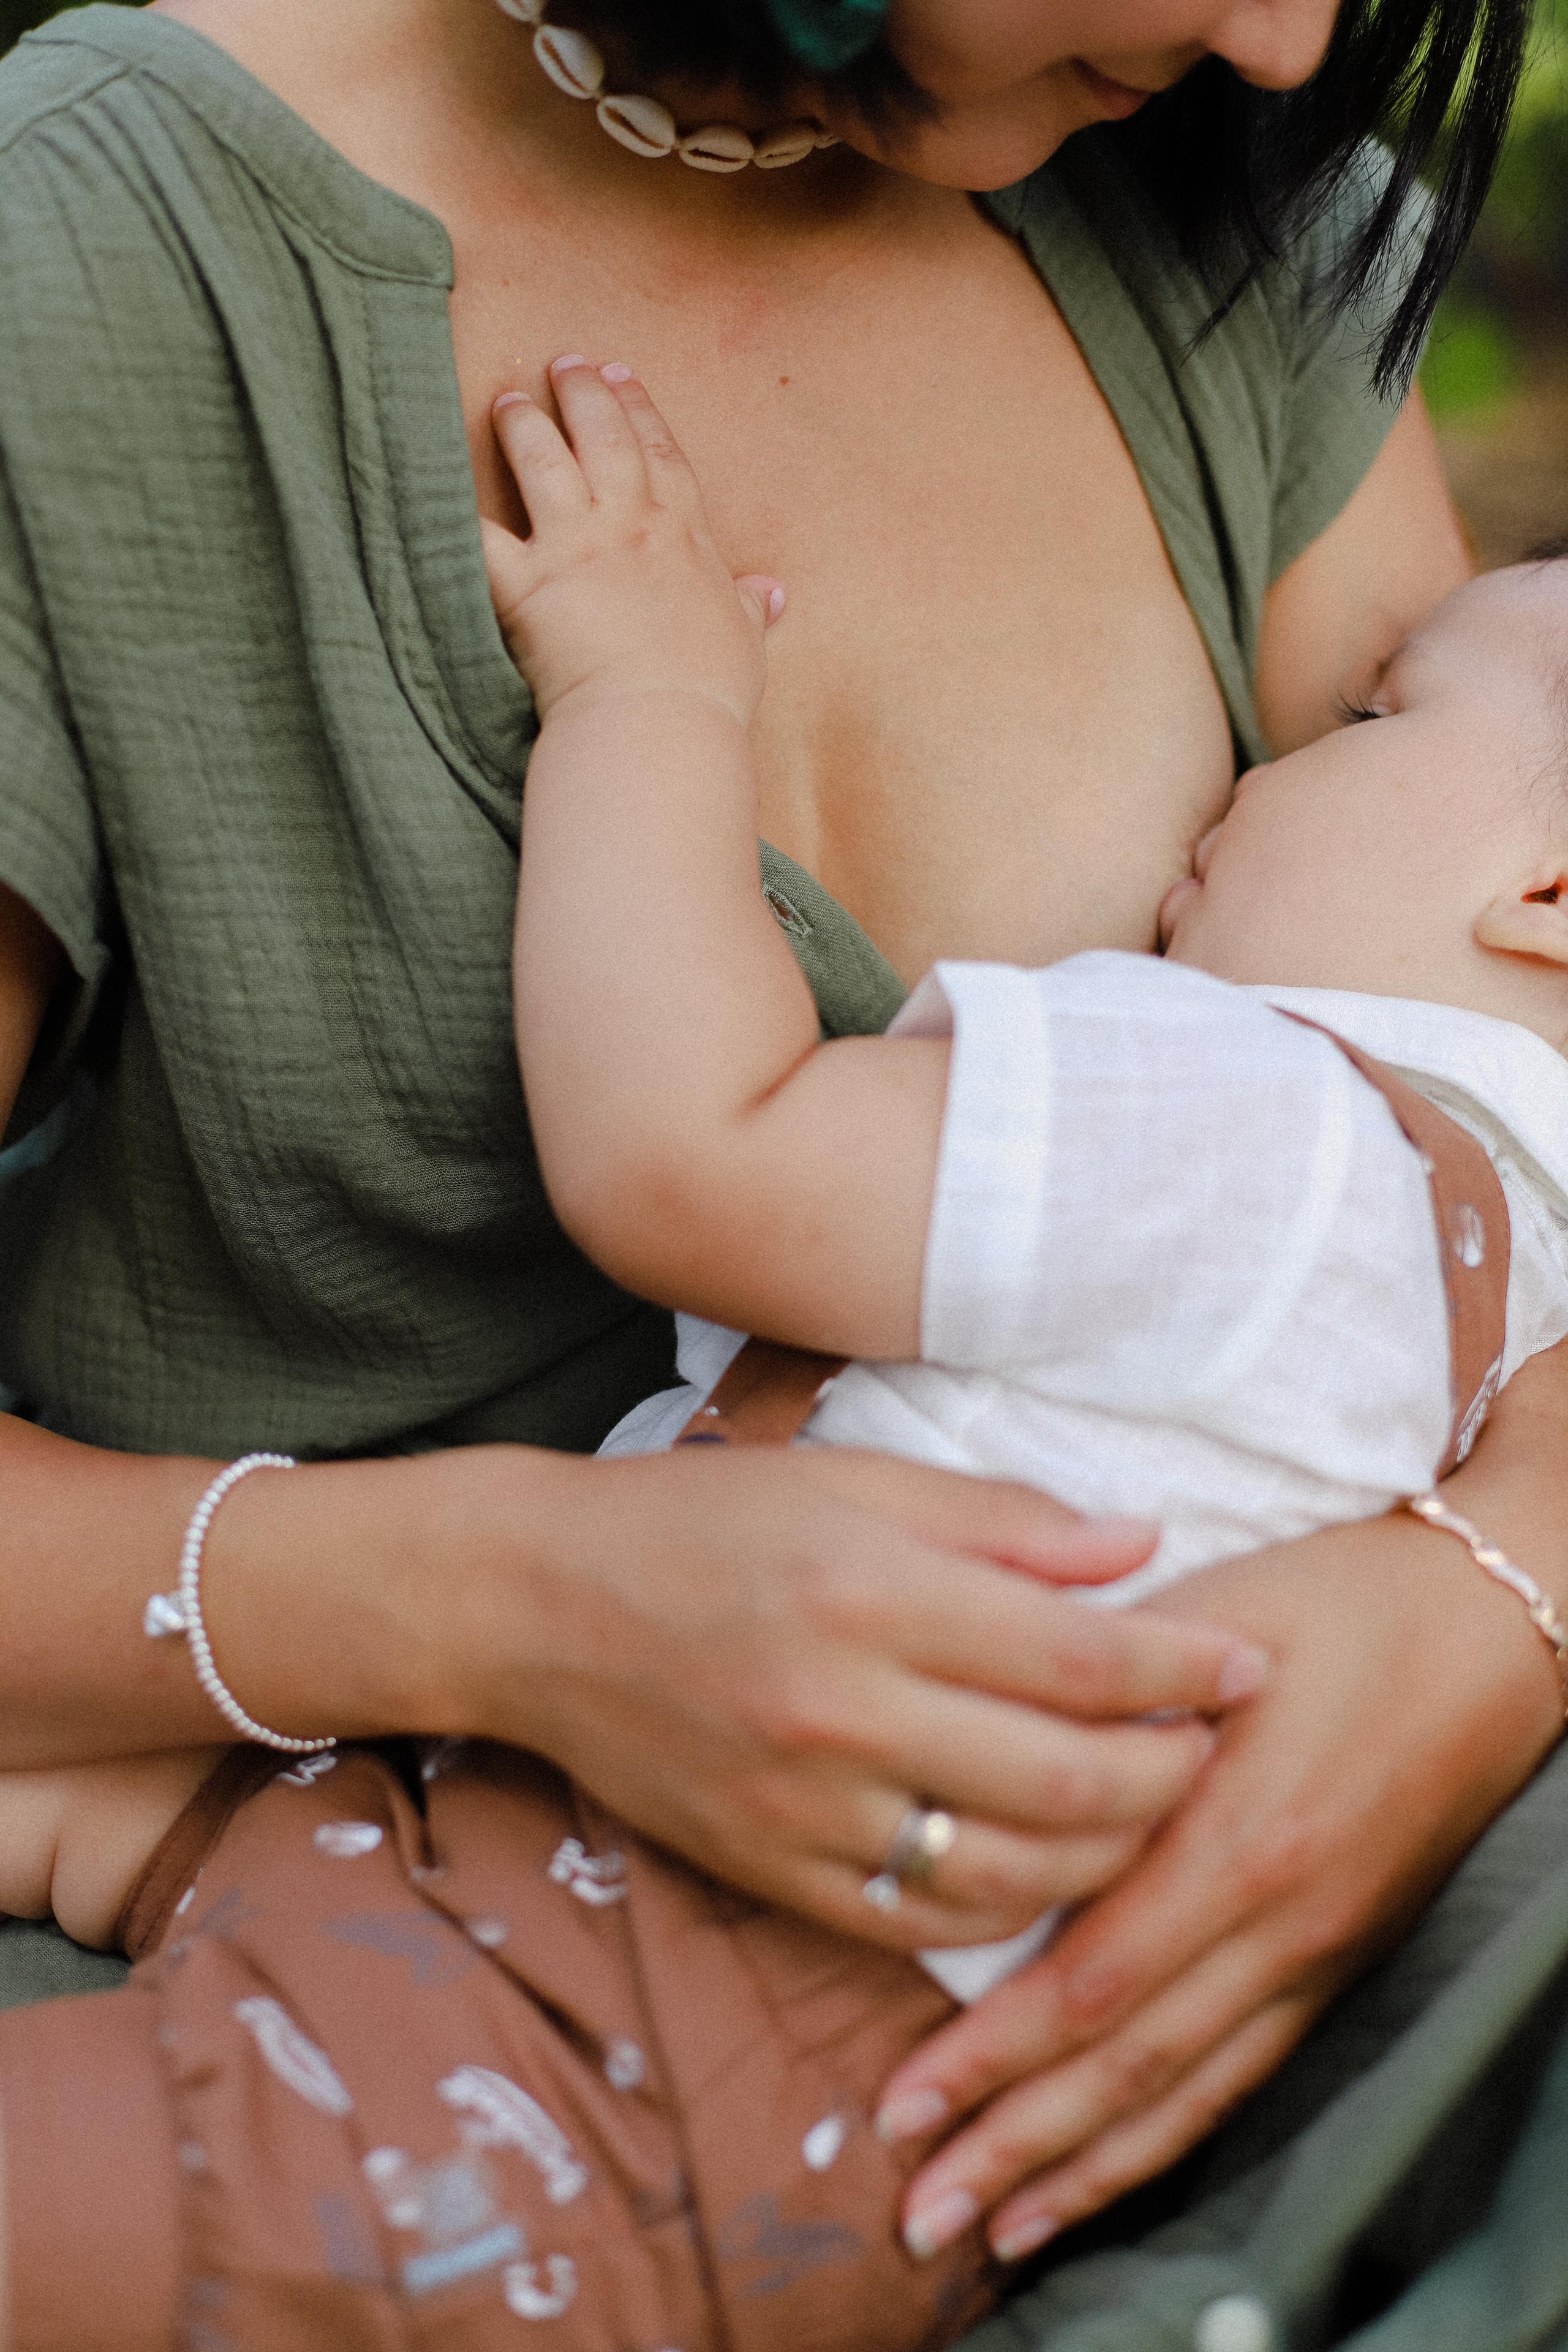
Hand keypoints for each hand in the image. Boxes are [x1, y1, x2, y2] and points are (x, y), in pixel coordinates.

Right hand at [438, 1439, 1269, 1949]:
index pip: (1080, 1659)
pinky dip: (1005, 1909)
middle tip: (1215, 1744)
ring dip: (1109, 1859)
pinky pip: (919, 1920)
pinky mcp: (770, 1871)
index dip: (1186, 1669)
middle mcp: (843, 1711)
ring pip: (1010, 1879)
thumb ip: (1004, 1519)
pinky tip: (1047, 1867)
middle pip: (1068, 1785)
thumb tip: (1144, 1546)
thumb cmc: (704, 1520)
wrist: (535, 1606)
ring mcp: (804, 1809)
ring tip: (1149, 1809)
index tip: (1250, 1660)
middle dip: (1172, 1774)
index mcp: (873, 1594)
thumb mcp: (853, 1480)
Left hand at [482, 358, 781, 727]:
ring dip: (524, 425)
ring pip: (544, 463)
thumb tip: (772, 593)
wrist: (661, 725)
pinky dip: (452, 506)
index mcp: (683, 536)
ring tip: (506, 400)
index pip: (661, 454)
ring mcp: (576, 550)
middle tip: (564, 362)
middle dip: (583, 393)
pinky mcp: (526, 586)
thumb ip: (751, 609)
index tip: (621, 374)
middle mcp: (628, 527)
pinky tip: (433, 476)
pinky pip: (479, 536)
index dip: (640, 409)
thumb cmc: (708, 692)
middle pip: (604, 439)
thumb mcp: (744, 642)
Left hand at [875, 1345, 1567, 2260]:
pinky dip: (1165, 2141)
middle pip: (1127, 2062)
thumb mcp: (1210, 1619)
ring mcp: (1313, 1953)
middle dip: (1011, 2141)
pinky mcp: (1333, 1965)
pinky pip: (1240, 2078)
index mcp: (1238, 1833)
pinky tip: (1105, 2178)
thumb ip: (1103, 1690)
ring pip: (1182, 2092)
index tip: (903, 2098)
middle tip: (916, 2208)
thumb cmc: (1336, 1606)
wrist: (1487, 1633)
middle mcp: (1279, 1919)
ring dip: (1079, 2168)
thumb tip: (988, 1738)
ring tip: (987, 2225)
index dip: (994, 2053)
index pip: (1095, 1979)